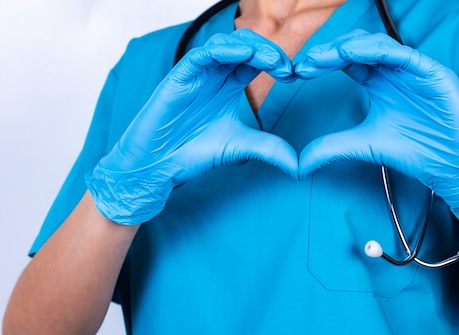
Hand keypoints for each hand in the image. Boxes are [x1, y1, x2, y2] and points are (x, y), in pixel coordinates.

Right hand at [86, 29, 298, 224]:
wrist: (158, 166)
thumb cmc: (192, 153)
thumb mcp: (240, 147)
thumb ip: (269, 149)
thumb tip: (299, 165)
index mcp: (228, 86)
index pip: (256, 61)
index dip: (277, 61)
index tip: (294, 75)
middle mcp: (214, 75)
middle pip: (245, 46)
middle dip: (269, 51)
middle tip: (287, 68)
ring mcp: (197, 74)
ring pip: (226, 42)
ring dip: (252, 47)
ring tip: (273, 62)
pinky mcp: (179, 76)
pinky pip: (202, 53)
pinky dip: (224, 50)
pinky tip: (244, 56)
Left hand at [296, 30, 458, 223]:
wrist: (454, 168)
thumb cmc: (417, 152)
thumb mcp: (364, 146)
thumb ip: (331, 148)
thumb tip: (297, 165)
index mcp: (379, 84)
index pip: (346, 63)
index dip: (321, 64)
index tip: (296, 74)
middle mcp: (395, 72)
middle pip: (358, 48)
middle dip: (329, 52)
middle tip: (305, 64)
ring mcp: (415, 70)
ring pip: (377, 45)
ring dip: (347, 47)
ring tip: (322, 58)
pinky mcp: (433, 73)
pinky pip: (403, 53)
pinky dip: (376, 51)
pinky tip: (351, 54)